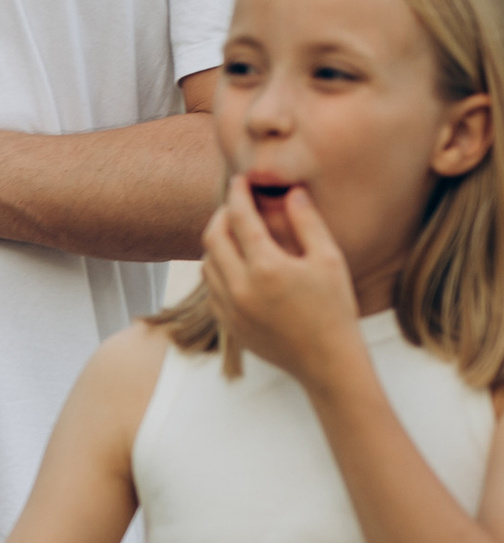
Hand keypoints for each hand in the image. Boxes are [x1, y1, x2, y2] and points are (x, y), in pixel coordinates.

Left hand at [200, 173, 363, 385]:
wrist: (328, 362)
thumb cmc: (335, 309)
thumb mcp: (329, 260)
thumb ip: (308, 222)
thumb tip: (291, 192)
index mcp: (267, 268)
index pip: (241, 218)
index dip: (238, 194)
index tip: (239, 180)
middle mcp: (242, 288)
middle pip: (213, 238)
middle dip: (221, 216)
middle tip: (235, 206)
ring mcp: (231, 309)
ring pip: (207, 265)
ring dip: (217, 244)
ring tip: (235, 234)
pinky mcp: (229, 325)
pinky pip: (210, 290)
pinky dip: (217, 272)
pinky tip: (236, 267)